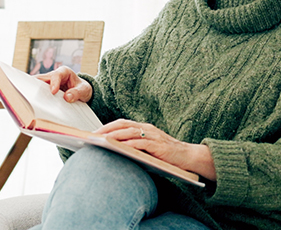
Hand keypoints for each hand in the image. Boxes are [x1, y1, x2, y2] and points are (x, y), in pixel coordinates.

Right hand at [35, 66, 92, 102]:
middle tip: (34, 94)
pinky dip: (37, 97)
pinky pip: (39, 92)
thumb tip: (67, 97)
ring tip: (32, 100)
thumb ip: (77, 93)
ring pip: (38, 85)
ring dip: (35, 92)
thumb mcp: (84, 90)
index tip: (53, 92)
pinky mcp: (47, 90)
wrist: (82, 93)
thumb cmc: (82, 89)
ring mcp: (49, 83)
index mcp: (64, 72)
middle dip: (37, 85)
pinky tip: (35, 103)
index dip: (53, 83)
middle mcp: (54, 76)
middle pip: (42, 78)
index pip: (56, 75)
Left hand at [96, 119, 216, 180]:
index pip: (122, 123)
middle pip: (123, 125)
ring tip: (101, 140)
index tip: (93, 132)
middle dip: (106, 129)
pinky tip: (120, 147)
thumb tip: (114, 152)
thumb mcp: (148, 149)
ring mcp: (153, 136)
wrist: (188, 157)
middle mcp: (147, 128)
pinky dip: (130, 144)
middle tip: (93, 135)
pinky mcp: (159, 145)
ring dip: (115, 135)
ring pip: (130, 132)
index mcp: (144, 128)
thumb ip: (134, 147)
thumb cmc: (166, 155)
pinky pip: (141, 143)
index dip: (107, 126)